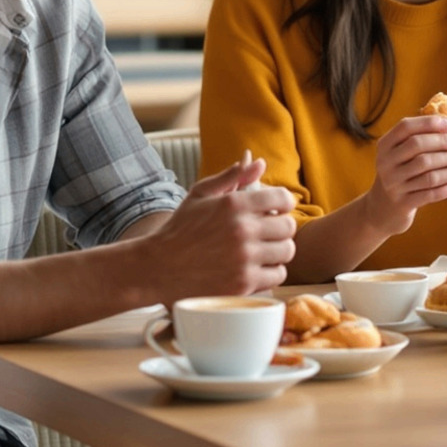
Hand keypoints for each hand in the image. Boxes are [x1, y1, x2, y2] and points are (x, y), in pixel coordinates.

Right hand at [145, 156, 297, 298]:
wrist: (158, 268)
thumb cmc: (180, 229)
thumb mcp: (201, 194)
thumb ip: (232, 176)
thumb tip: (260, 162)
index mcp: (234, 204)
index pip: (283, 198)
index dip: (283, 203)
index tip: (277, 210)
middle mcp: (243, 230)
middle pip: (289, 227)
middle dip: (280, 228)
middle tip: (268, 233)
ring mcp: (244, 258)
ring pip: (286, 252)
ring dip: (278, 250)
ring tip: (263, 251)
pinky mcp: (243, 283)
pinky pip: (277, 275)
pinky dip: (271, 272)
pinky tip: (257, 268)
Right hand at [363, 116, 446, 236]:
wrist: (381, 209)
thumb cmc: (399, 175)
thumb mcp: (399, 155)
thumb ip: (416, 139)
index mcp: (385, 146)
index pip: (406, 127)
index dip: (430, 123)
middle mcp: (385, 163)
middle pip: (418, 146)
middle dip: (445, 144)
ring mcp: (393, 184)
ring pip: (428, 172)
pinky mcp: (402, 203)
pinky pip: (431, 194)